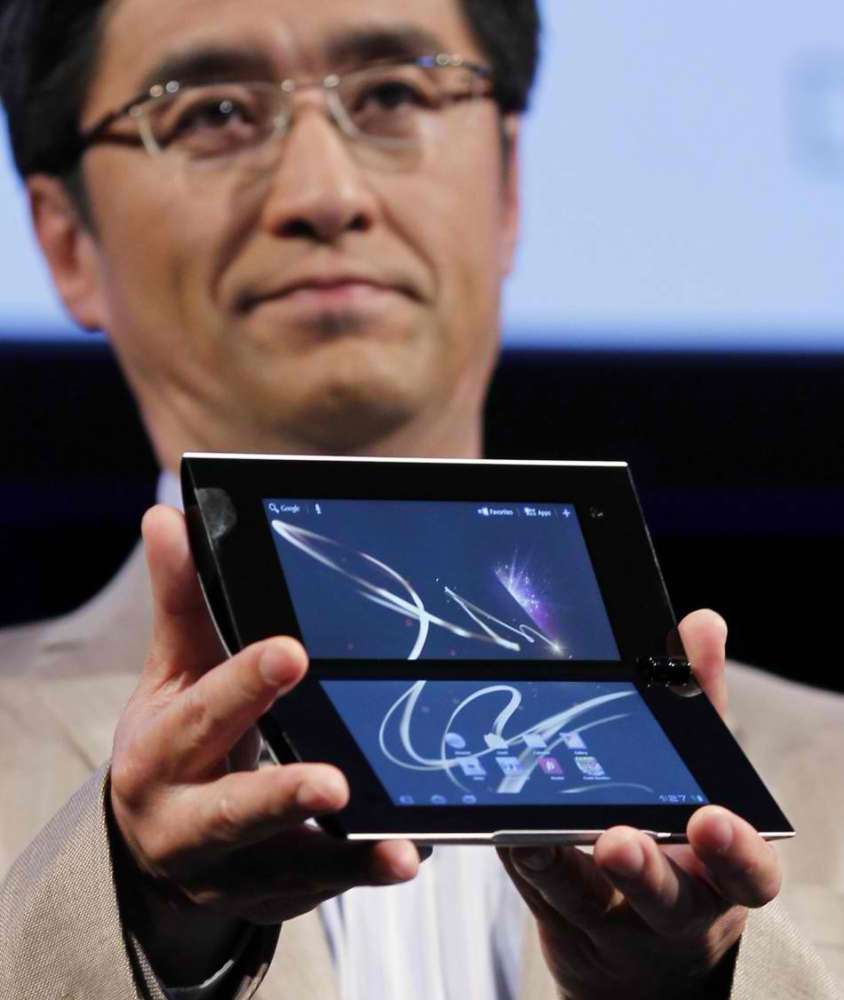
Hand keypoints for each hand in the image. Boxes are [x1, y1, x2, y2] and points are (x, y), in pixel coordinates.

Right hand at [109, 505, 422, 985]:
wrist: (156, 841)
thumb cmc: (175, 737)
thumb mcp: (174, 672)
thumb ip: (181, 602)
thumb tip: (167, 513)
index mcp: (160, 753)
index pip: (200, 714)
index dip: (242, 685)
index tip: (291, 653)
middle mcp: (185, 821)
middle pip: (230, 811)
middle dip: (281, 795)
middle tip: (334, 781)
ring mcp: (229, 871)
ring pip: (286, 867)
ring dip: (341, 857)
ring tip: (396, 848)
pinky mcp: (268, 897)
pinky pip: (321, 888)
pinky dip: (363, 870)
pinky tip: (408, 852)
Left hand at [500, 610, 780, 999]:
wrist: (639, 945)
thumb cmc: (678, 840)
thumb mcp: (700, 777)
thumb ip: (700, 703)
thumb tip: (703, 622)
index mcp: (720, 871)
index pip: (746, 871)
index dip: (735, 851)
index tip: (712, 818)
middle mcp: (673, 907)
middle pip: (664, 900)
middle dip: (641, 869)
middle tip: (615, 837)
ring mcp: (611, 923)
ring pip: (583, 902)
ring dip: (554, 864)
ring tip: (527, 832)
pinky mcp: (555, 920)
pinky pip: (531, 891)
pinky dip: (513, 855)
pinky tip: (491, 821)